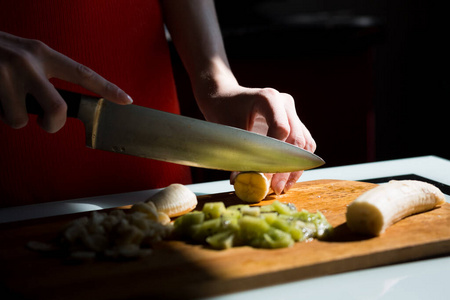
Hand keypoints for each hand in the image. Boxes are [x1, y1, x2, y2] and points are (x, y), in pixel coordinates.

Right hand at [0, 31, 131, 132]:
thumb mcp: (24, 55)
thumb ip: (43, 74)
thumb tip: (58, 107)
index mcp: (43, 53)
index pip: (83, 73)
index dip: (107, 88)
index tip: (127, 100)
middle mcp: (29, 62)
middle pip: (57, 110)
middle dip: (52, 125)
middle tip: (45, 122)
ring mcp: (6, 75)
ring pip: (21, 120)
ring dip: (14, 117)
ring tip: (3, 97)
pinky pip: (3, 118)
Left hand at [196, 82, 315, 194]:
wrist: (226, 99)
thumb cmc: (224, 112)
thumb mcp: (228, 131)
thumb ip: (238, 154)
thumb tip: (242, 182)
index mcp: (269, 98)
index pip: (281, 129)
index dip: (276, 156)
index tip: (265, 176)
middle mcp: (285, 103)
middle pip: (296, 139)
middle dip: (287, 168)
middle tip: (276, 188)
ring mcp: (292, 113)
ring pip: (304, 144)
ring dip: (295, 169)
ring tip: (281, 187)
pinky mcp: (294, 123)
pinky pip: (304, 145)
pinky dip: (296, 163)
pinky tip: (286, 178)